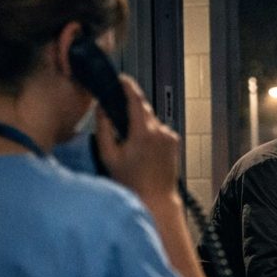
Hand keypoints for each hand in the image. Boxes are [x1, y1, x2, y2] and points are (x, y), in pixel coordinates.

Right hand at [95, 75, 180, 203]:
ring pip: (151, 120)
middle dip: (130, 108)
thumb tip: (101, 108)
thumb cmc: (131, 181)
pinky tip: (142, 148)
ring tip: (129, 141)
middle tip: (116, 113)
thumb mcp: (109, 155)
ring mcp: (169, 136)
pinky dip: (149, 132)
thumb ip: (103, 128)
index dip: (128, 86)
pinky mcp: (174, 142)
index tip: (121, 78)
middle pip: (143, 109)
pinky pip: (158, 130)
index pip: (136, 100)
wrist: (156, 198)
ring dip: (140, 123)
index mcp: (143, 132)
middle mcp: (160, 130)